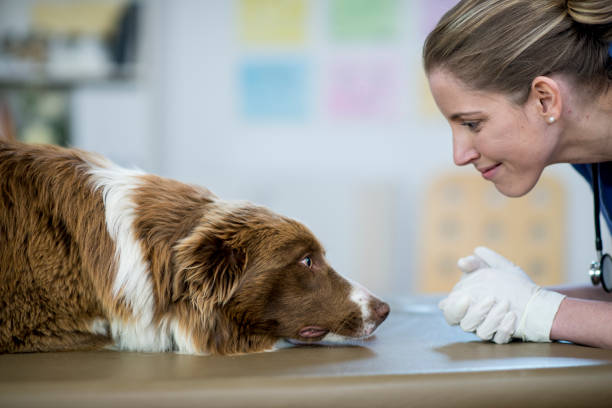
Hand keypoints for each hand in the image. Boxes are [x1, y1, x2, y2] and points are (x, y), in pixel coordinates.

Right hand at [439, 247, 565, 342]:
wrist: (538, 300)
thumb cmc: (514, 284)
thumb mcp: (498, 268)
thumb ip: (479, 263)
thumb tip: (461, 262)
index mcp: (467, 303)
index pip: (449, 309)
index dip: (453, 306)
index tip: (465, 297)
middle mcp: (474, 318)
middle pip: (462, 323)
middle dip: (473, 312)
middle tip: (488, 300)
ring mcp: (489, 329)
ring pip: (481, 332)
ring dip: (492, 317)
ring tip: (506, 304)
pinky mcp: (502, 337)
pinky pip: (498, 338)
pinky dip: (504, 328)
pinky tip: (512, 317)